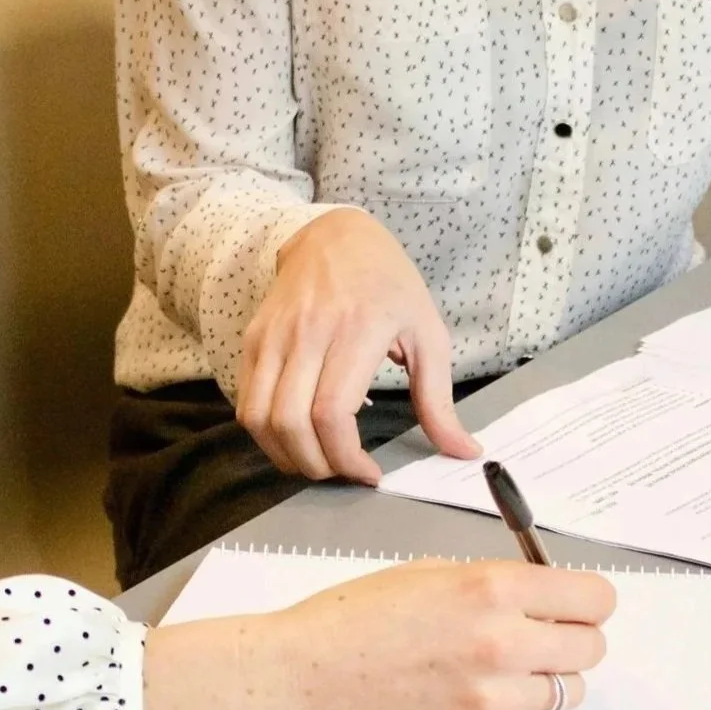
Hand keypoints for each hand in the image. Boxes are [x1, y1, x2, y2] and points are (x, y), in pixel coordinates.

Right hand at [141, 561, 615, 709]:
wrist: (302, 680)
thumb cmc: (355, 618)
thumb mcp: (431, 574)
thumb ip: (496, 584)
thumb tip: (546, 597)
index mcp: (492, 589)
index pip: (594, 599)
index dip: (585, 601)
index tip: (572, 605)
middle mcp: (503, 644)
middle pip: (591, 648)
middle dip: (570, 639)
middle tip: (538, 638)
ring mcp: (493, 701)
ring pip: (568, 693)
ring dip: (546, 680)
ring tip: (501, 672)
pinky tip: (472, 698)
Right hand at [238, 208, 479, 483]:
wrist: (335, 236)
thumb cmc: (388, 285)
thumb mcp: (428, 334)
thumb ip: (439, 400)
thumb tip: (463, 451)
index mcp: (357, 329)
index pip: (332, 412)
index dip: (346, 458)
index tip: (369, 473)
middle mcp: (308, 332)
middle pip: (291, 423)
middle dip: (316, 465)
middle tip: (342, 472)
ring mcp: (273, 335)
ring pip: (259, 418)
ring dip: (285, 456)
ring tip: (317, 461)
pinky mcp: (253, 339)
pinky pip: (247, 402)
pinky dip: (267, 433)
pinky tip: (296, 437)